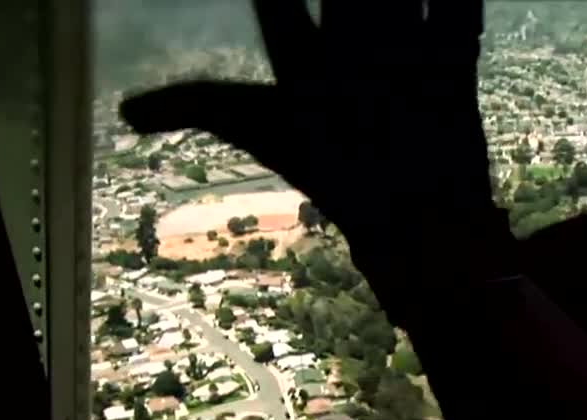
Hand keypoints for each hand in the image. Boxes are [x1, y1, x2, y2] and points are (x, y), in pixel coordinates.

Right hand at [120, 1, 500, 280]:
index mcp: (299, 71)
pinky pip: (460, 4)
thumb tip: (126, 112)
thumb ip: (194, 106)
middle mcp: (354, 60)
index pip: (274, 4)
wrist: (422, 230)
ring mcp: (411, 62)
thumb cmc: (332, 173)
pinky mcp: (458, 66)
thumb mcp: (260, 132)